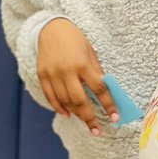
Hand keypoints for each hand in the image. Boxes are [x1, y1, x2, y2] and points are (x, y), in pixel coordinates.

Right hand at [37, 19, 118, 133]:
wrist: (51, 28)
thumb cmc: (74, 39)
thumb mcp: (90, 51)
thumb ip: (95, 71)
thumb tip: (104, 92)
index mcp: (82, 63)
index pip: (99, 88)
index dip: (108, 104)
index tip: (115, 117)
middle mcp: (66, 70)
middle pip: (79, 100)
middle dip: (89, 117)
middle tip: (97, 130)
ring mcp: (52, 74)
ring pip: (64, 101)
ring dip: (75, 114)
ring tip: (85, 121)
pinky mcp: (42, 75)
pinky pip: (50, 97)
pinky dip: (59, 108)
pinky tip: (67, 114)